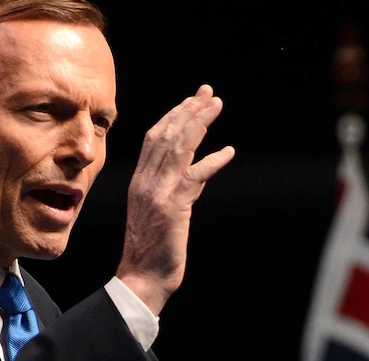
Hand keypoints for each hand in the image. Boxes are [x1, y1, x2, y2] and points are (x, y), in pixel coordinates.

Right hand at [116, 84, 234, 314]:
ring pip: (178, 147)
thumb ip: (172, 187)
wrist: (142, 276)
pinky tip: (228, 151)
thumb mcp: (156, 211)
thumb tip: (196, 171)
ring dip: (199, 123)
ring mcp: (158, 192)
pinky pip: (195, 176)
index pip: (154, 138)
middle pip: (167, 135)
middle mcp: (145, 181)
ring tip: (216, 105)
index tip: (191, 100)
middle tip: (207, 92)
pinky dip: (213, 161)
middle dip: (188, 110)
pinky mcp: (173, 206)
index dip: (174, 115)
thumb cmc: (150, 248)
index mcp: (139, 180)